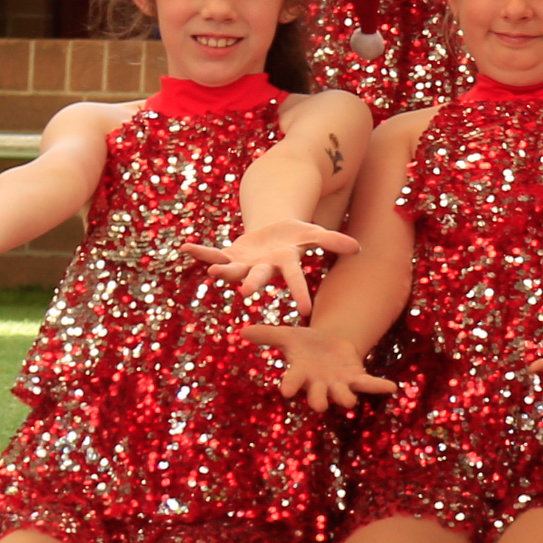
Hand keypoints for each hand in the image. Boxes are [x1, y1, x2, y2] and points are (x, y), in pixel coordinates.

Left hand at [186, 218, 356, 316]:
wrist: (273, 232)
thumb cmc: (296, 236)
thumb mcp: (315, 233)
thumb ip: (333, 241)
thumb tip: (358, 248)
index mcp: (285, 264)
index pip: (295, 280)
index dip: (300, 293)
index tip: (307, 311)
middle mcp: (263, 268)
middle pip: (259, 277)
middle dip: (253, 283)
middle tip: (247, 292)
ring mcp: (244, 263)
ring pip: (232, 269)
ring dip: (222, 269)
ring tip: (214, 270)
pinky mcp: (229, 255)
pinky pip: (212, 253)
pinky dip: (199, 251)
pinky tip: (185, 247)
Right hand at [244, 324, 395, 412]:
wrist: (327, 344)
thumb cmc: (303, 343)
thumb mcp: (286, 335)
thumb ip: (266, 335)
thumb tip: (242, 331)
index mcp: (300, 373)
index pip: (292, 381)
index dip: (290, 385)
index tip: (285, 391)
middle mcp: (318, 383)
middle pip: (317, 395)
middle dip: (318, 400)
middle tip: (319, 406)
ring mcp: (337, 382)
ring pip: (342, 394)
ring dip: (345, 398)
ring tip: (350, 401)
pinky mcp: (355, 377)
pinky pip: (368, 384)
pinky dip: (379, 386)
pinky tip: (392, 387)